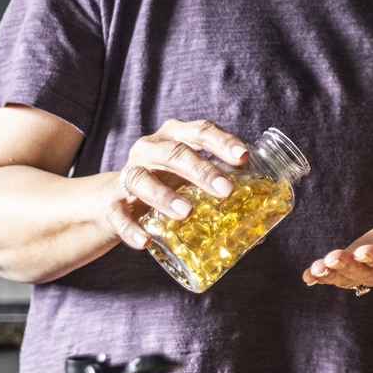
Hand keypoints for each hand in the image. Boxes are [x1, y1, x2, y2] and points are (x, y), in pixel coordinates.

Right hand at [104, 119, 249, 250]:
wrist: (116, 198)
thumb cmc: (167, 184)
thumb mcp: (193, 181)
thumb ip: (223, 199)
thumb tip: (261, 235)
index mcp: (175, 137)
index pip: (200, 131)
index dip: (222, 142)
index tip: (243, 157)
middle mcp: (150, 150)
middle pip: (174, 153)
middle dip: (202, 170)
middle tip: (226, 190)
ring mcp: (128, 175)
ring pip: (142, 179)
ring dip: (164, 195)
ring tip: (186, 212)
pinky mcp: (112, 202)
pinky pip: (117, 213)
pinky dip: (130, 228)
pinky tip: (144, 241)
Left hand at [303, 197, 372, 291]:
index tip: (362, 251)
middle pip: (370, 274)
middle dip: (350, 267)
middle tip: (333, 257)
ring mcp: (372, 275)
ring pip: (352, 279)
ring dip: (333, 274)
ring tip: (316, 269)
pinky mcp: (356, 272)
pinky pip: (339, 279)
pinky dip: (322, 279)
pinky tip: (308, 276)